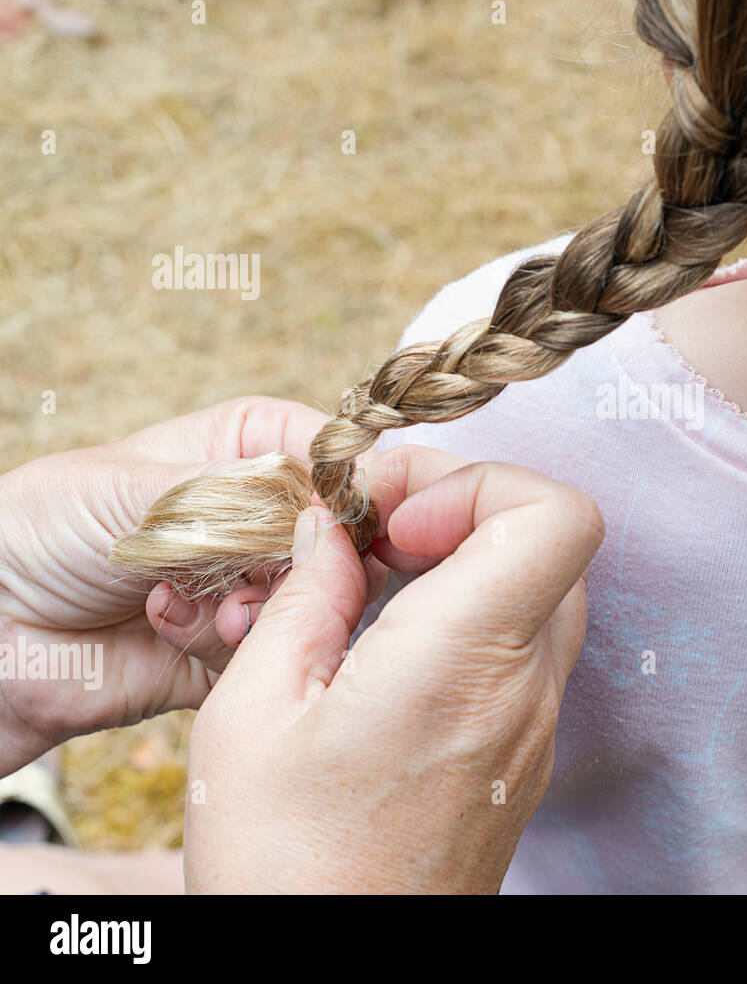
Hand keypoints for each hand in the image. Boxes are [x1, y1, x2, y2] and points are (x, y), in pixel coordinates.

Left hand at [0, 396, 382, 774]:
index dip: (353, 484)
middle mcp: (263, 515)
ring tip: (213, 612)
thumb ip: (244, 495)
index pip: (336, 454)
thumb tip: (331, 509)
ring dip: (269, 607)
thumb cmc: (42, 531)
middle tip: (266, 575)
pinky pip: (280, 650)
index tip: (346, 518)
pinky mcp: (241, 649)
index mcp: (246, 448)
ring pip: (319, 596)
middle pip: (341, 532)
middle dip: (314, 559)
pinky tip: (179, 628)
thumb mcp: (142, 489)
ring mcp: (255, 583)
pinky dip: (237, 645)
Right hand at [183, 447, 603, 893]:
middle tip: (373, 533)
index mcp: (465, 662)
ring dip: (465, 560)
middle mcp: (525, 689)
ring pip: (540, 590)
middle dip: (462, 507)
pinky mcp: (524, 752)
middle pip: (547, 541)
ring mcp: (536, 725)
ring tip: (372, 586)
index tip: (394, 517)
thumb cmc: (285, 865)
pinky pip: (525, 647)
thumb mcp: (253, 714)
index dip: (481, 482)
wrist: (343, 974)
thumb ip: (304, 597)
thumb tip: (330, 532)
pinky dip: (471, 614)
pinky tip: (390, 644)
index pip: (557, 516)